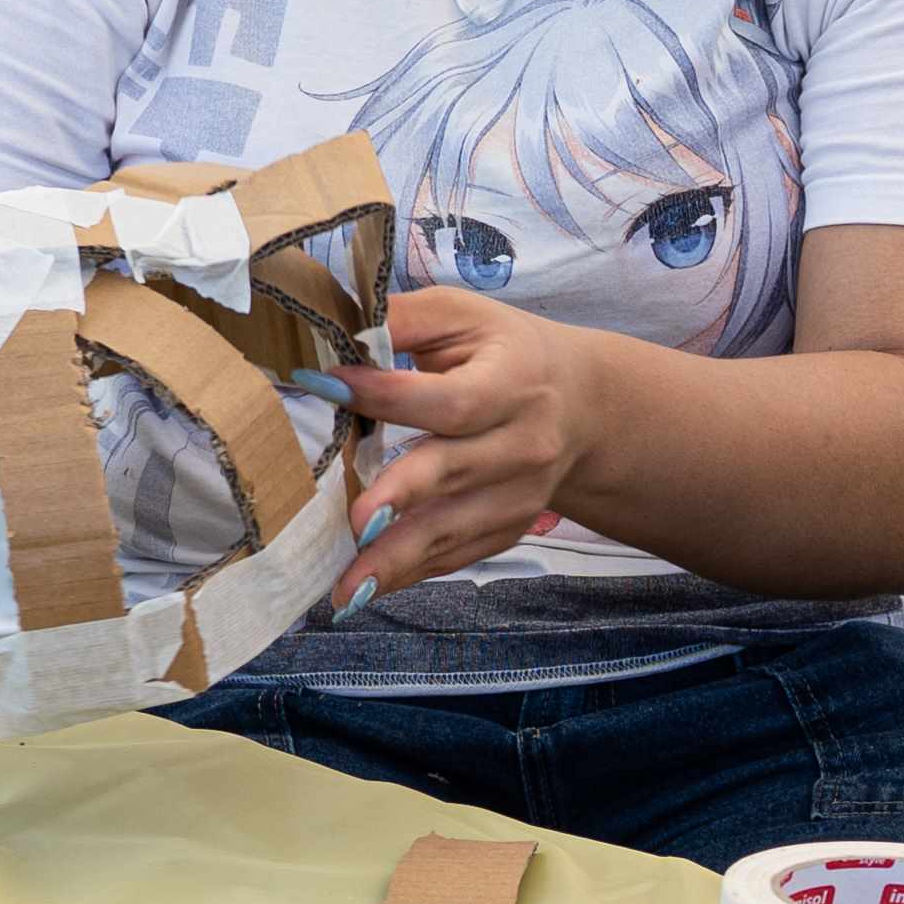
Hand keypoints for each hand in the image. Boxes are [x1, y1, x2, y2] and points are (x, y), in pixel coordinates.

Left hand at [336, 284, 624, 598]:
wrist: (580, 405)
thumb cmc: (502, 352)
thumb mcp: (460, 315)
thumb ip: (400, 318)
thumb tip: (330, 330)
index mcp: (513, 381)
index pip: (450, 399)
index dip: (386, 394)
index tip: (323, 384)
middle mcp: (525, 443)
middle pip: (455, 472)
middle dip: (401, 498)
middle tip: (354, 523)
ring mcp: (521, 494)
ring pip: (454, 529)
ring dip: (397, 559)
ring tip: (344, 586)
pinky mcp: (510, 528)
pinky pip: (456, 555)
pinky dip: (410, 573)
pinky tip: (364, 588)